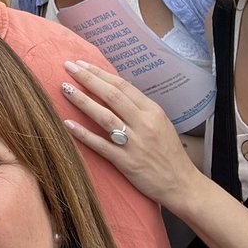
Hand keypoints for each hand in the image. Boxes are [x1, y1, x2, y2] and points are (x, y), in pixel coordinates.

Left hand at [60, 59, 201, 206]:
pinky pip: (101, 145)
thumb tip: (114, 88)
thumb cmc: (168, 152)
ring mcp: (135, 143)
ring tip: (64, 88)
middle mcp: (144, 124)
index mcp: (152, 111)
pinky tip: (67, 124)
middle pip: (111, 96)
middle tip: (68, 67)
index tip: (81, 64)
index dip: (99, 73)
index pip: (122, 86)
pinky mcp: (127, 162)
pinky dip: (83, 134)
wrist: (182, 184)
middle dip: (87, 79)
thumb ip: (138, 107)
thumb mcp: (159, 122)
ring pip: (104, 116)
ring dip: (82, 101)